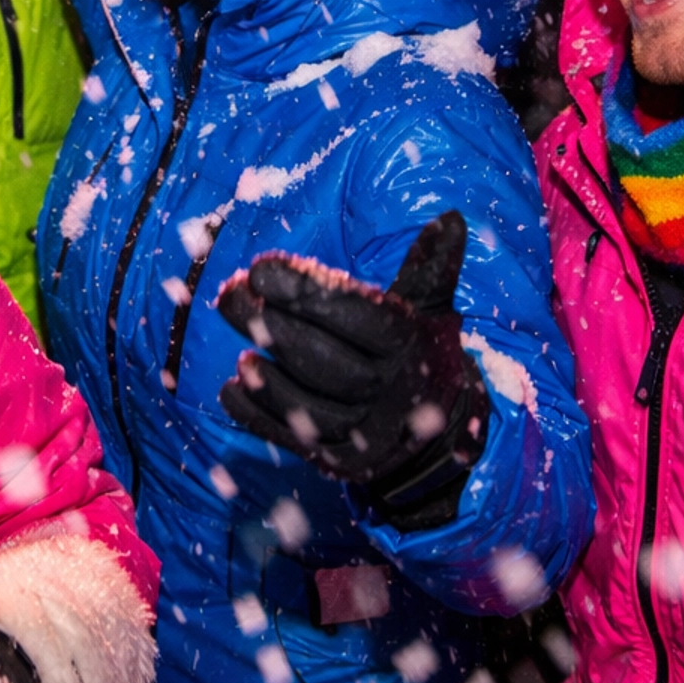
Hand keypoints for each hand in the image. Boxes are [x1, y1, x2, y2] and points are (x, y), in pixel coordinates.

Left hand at [219, 213, 489, 529]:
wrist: (440, 437)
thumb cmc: (421, 354)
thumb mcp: (431, 311)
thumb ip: (432, 267)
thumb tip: (452, 217)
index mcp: (411, 346)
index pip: (355, 315)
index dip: (304, 291)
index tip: (260, 268)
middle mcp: (391, 394)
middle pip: (322, 358)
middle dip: (269, 324)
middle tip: (230, 293)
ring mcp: (366, 436)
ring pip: (307, 404)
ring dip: (265, 376)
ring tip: (238, 345)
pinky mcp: (341, 464)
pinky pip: (293, 439)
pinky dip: (258, 416)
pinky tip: (233, 388)